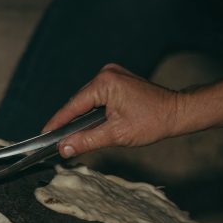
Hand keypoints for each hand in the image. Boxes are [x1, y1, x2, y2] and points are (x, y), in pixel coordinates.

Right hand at [42, 64, 182, 157]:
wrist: (178, 112)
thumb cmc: (152, 121)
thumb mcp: (116, 135)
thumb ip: (87, 141)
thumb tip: (63, 148)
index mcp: (104, 83)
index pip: (73, 106)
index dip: (57, 123)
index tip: (44, 135)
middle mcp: (106, 74)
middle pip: (78, 102)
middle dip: (68, 122)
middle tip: (55, 140)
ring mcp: (112, 75)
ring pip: (86, 101)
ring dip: (80, 117)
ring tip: (69, 135)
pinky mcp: (116, 80)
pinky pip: (96, 97)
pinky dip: (90, 111)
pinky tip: (86, 124)